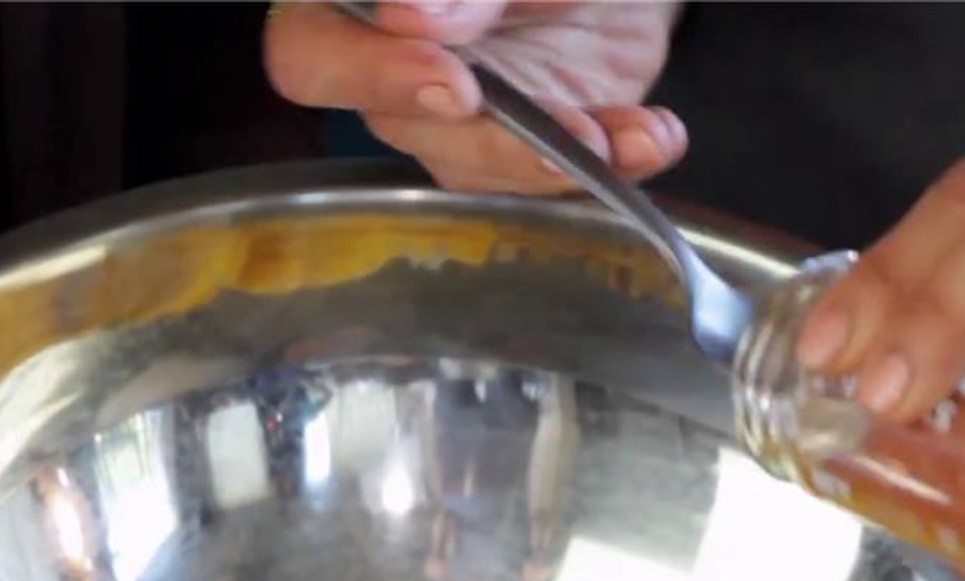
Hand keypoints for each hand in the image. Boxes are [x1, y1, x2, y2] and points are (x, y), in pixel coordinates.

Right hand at [264, 0, 686, 193]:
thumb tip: (411, 17)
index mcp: (360, 7)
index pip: (310, 56)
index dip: (371, 75)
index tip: (454, 80)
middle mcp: (392, 66)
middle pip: (405, 129)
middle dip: (497, 141)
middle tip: (571, 133)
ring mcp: (457, 118)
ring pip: (481, 172)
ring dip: (563, 162)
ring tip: (629, 133)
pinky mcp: (522, 150)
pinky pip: (553, 180)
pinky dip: (618, 161)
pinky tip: (654, 134)